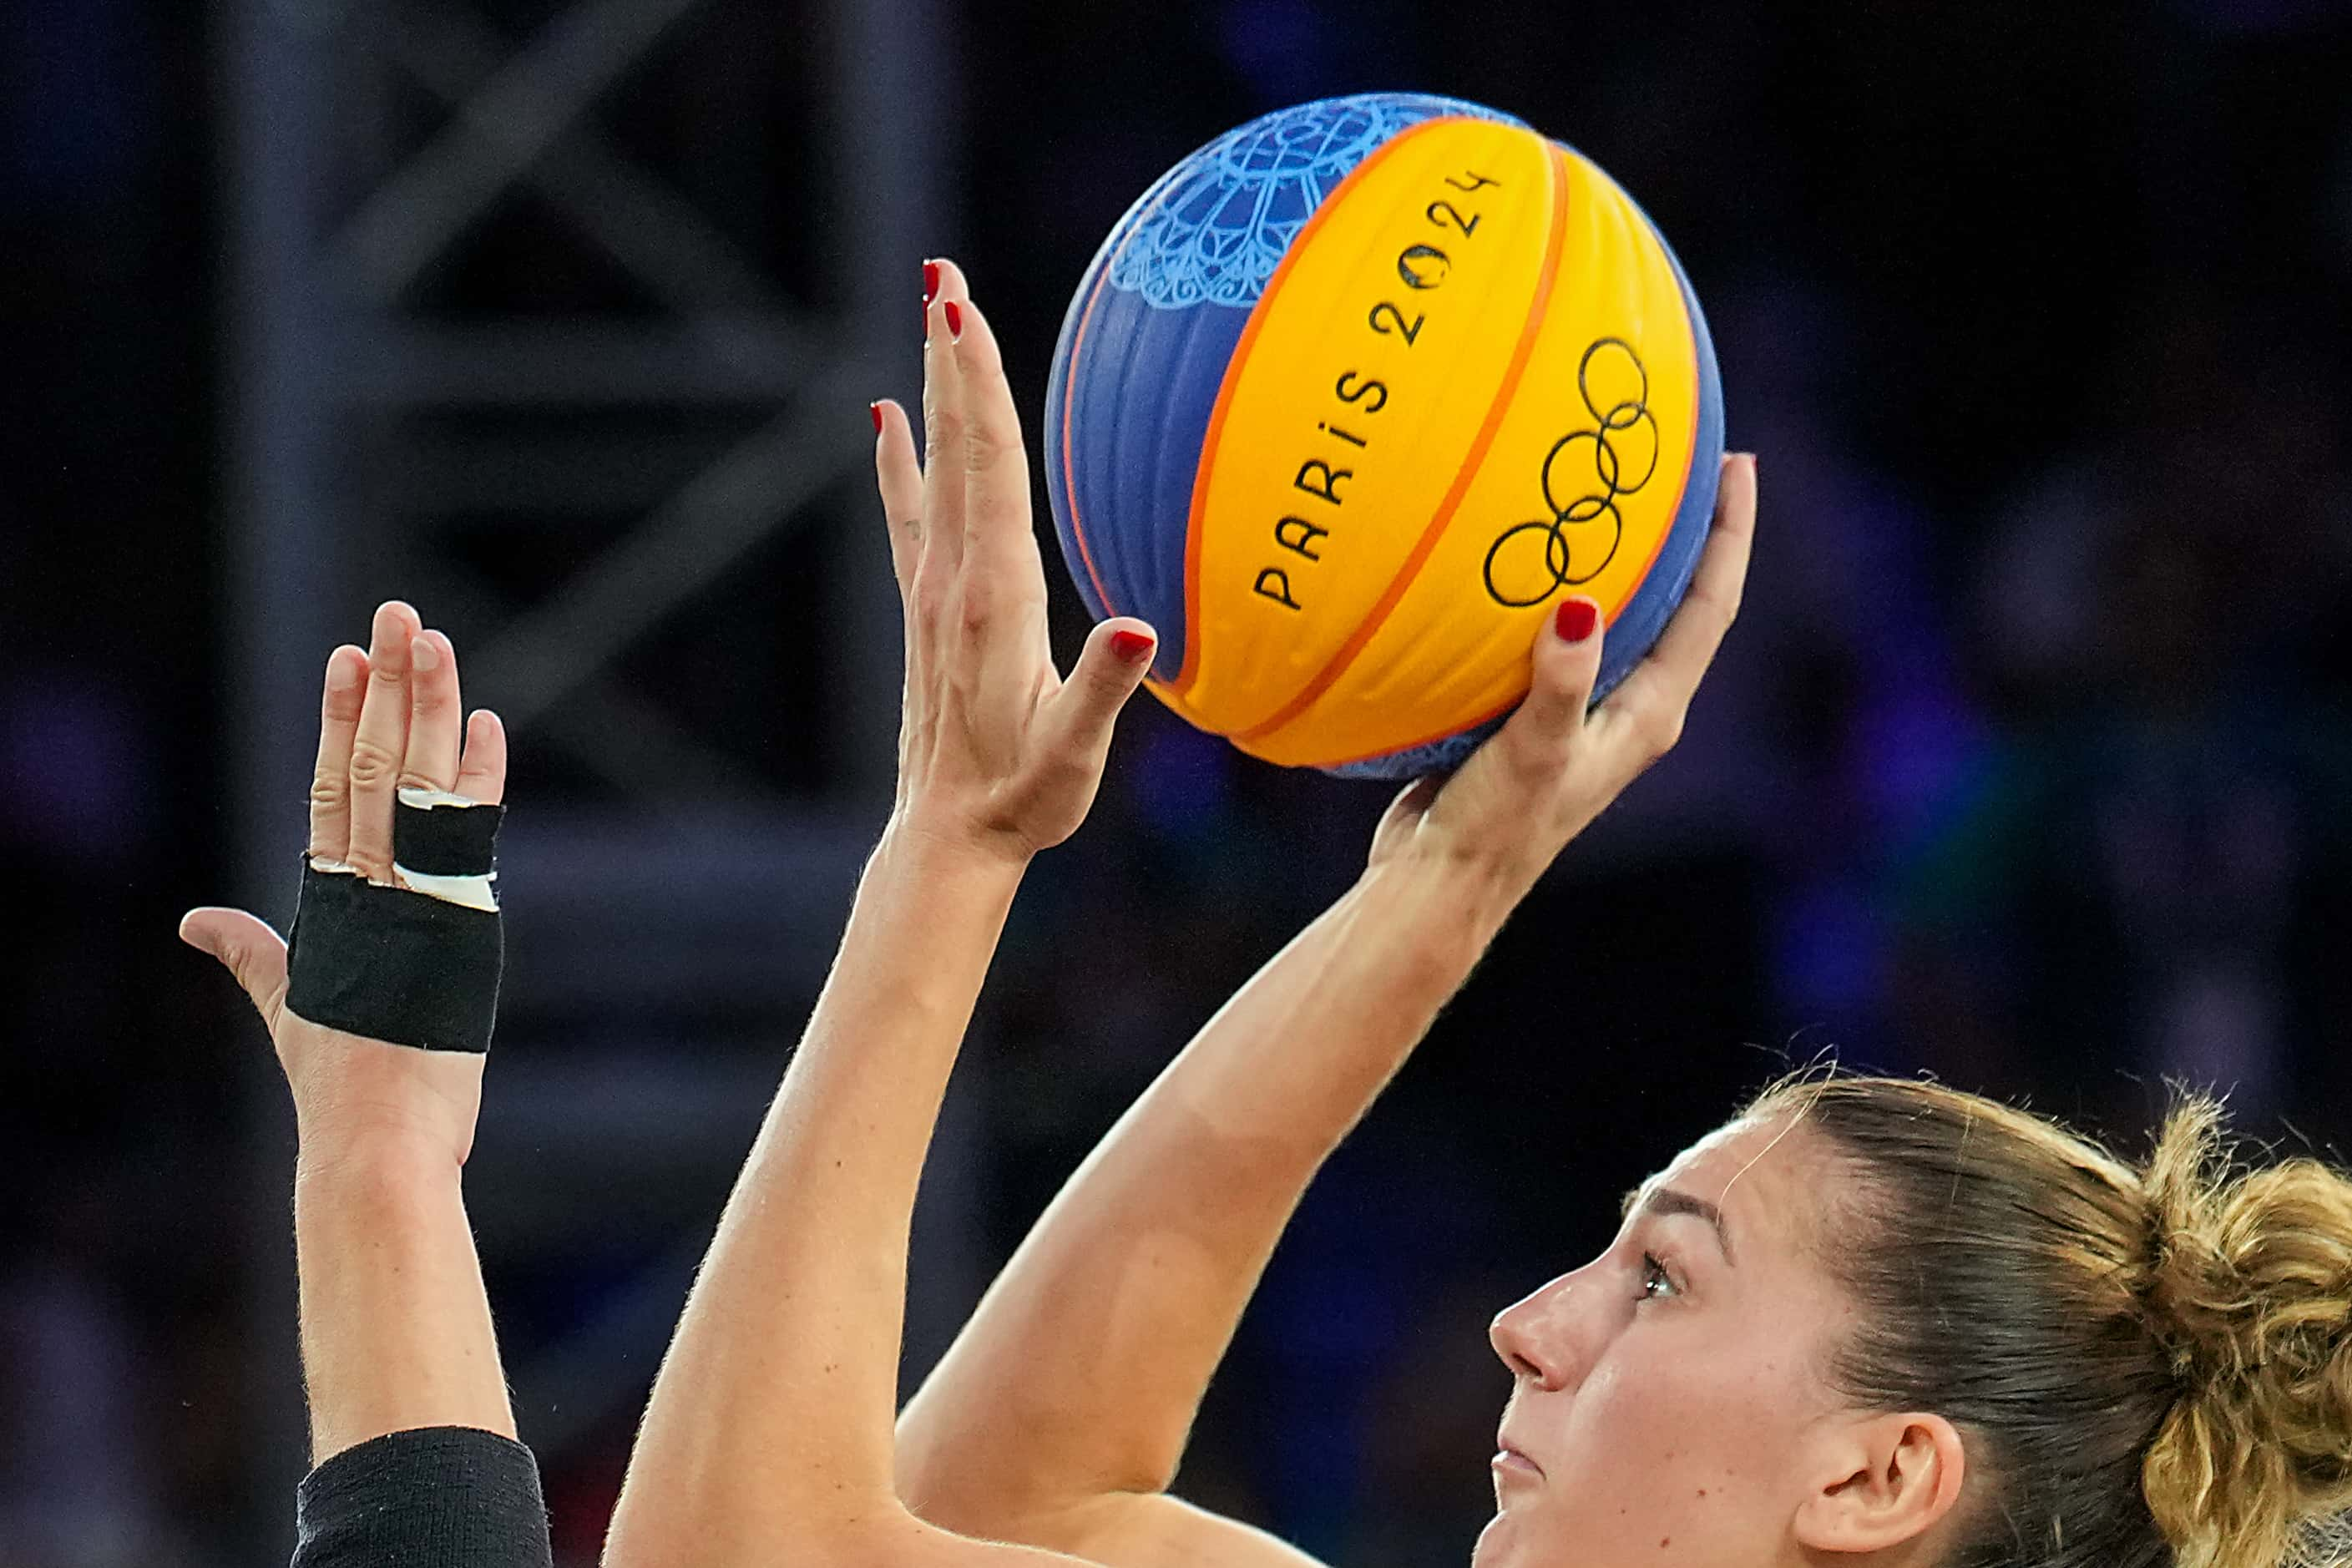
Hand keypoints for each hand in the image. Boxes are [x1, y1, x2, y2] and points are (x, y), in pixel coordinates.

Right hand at [180, 601, 508, 1169]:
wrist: (374, 1144)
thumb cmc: (340, 1087)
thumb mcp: (290, 1007)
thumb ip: (254, 954)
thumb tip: (197, 921)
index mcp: (329, 905)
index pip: (331, 789)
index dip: (340, 719)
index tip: (349, 658)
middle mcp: (363, 893)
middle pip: (372, 767)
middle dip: (387, 687)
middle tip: (398, 614)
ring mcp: (406, 905)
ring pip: (413, 786)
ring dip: (427, 709)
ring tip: (434, 641)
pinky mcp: (451, 929)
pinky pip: (466, 840)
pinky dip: (476, 782)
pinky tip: (485, 725)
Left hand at [871, 259, 1157, 862]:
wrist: (947, 841)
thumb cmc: (1025, 801)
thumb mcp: (1075, 755)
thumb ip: (1103, 689)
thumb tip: (1138, 630)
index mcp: (996, 598)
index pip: (990, 469)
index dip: (978, 388)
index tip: (963, 311)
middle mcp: (956, 580)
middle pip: (957, 446)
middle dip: (953, 357)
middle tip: (941, 273)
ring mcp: (934, 592)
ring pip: (934, 468)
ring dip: (934, 389)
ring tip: (932, 314)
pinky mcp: (926, 610)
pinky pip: (909, 515)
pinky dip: (899, 461)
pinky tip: (887, 418)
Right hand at [1369, 452, 1756, 901]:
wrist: (1440, 883)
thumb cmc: (1496, 827)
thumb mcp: (1534, 750)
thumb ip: (1559, 682)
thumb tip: (1578, 606)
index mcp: (1649, 715)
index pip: (1709, 609)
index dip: (1730, 536)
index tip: (1738, 465)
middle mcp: (1628, 709)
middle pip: (1679, 601)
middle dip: (1690, 530)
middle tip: (1688, 454)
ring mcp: (1582, 710)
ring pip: (1620, 614)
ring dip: (1625, 553)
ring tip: (1610, 483)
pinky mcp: (1534, 712)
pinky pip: (1560, 631)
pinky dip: (1557, 583)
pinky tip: (1521, 552)